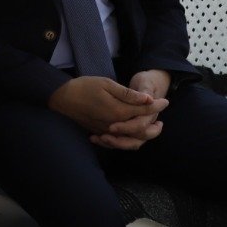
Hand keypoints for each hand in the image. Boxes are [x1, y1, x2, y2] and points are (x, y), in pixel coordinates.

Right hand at [47, 75, 167, 144]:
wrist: (61, 98)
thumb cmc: (83, 87)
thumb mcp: (106, 84)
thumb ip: (127, 94)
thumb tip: (147, 99)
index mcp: (118, 111)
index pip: (143, 111)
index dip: (156, 106)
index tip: (165, 101)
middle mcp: (114, 125)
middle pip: (141, 130)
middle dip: (154, 125)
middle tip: (162, 119)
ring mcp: (107, 131)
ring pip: (131, 140)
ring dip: (144, 136)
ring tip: (152, 129)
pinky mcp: (100, 133)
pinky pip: (119, 142)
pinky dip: (129, 140)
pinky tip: (132, 135)